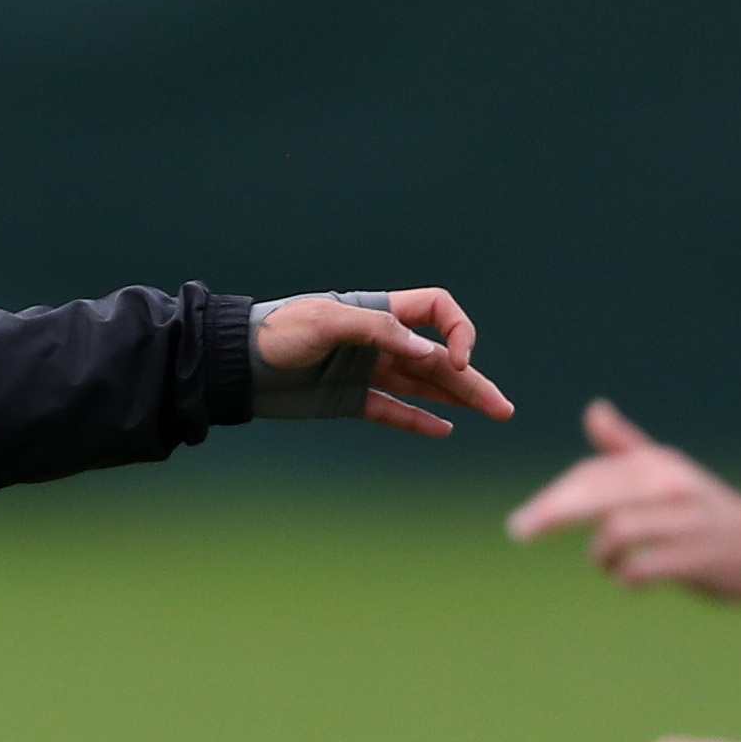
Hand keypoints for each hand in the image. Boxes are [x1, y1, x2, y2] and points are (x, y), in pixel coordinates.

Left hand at [251, 287, 510, 435]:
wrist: (238, 363)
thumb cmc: (277, 331)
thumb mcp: (325, 321)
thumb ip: (376, 331)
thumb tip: (425, 351)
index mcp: (380, 311)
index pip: (438, 311)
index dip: (457, 332)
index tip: (453, 359)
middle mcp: (381, 341)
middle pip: (440, 358)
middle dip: (473, 380)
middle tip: (502, 408)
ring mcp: (368, 371)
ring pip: (425, 386)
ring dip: (458, 400)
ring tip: (493, 414)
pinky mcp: (351, 399)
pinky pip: (394, 410)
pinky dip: (419, 420)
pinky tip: (445, 430)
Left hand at [504, 400, 740, 598]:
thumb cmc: (707, 510)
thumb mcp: (669, 472)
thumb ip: (627, 448)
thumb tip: (594, 410)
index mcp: (658, 464)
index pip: (590, 474)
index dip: (552, 497)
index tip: (523, 520)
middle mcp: (671, 484)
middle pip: (596, 494)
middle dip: (551, 514)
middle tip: (519, 533)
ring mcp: (686, 521)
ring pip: (618, 531)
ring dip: (601, 554)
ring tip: (608, 563)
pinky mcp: (697, 557)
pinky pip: (641, 567)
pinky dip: (626, 576)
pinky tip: (630, 580)